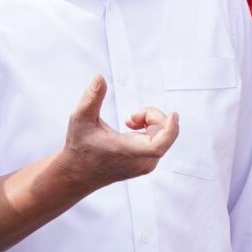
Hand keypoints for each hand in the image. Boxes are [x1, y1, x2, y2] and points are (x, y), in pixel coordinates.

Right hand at [55, 76, 178, 192]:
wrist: (78, 173)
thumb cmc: (80, 147)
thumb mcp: (80, 119)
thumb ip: (91, 98)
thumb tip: (99, 78)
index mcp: (128, 152)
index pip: (159, 145)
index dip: (171, 129)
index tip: (173, 114)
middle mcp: (141, 162)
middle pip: (163, 133)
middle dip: (151, 117)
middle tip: (130, 117)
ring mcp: (145, 165)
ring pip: (162, 137)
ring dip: (149, 123)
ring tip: (128, 122)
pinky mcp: (146, 165)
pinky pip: (159, 142)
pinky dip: (149, 130)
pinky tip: (131, 128)